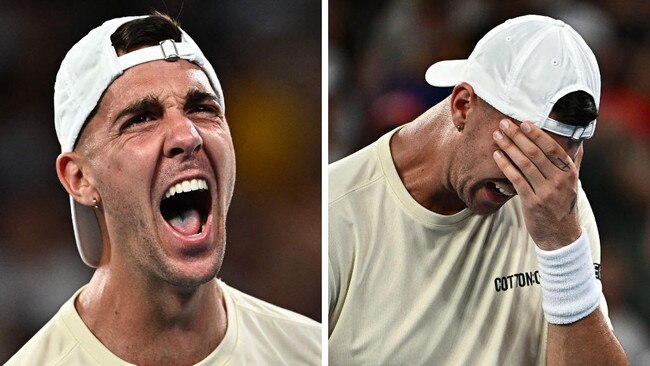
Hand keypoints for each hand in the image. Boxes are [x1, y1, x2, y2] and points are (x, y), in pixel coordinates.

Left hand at [492, 119, 581, 249]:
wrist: (560, 236)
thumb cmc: (564, 205)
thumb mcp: (573, 183)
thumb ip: (573, 161)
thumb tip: (578, 141)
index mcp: (569, 172)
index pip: (552, 147)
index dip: (536, 134)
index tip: (523, 122)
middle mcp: (559, 180)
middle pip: (535, 153)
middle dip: (517, 136)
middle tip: (504, 123)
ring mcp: (545, 192)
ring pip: (524, 164)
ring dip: (508, 147)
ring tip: (497, 135)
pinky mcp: (531, 202)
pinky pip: (516, 179)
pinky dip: (505, 165)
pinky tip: (496, 155)